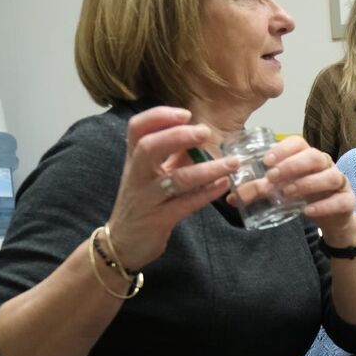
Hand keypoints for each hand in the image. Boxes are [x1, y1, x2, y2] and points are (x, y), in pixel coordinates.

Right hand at [106, 107, 235, 270]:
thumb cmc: (143, 203)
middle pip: (148, 147)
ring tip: (232, 163)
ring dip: (207, 168)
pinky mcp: (159, 220)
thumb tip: (199, 136)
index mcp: (134, 159)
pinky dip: (206, 193)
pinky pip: (185, 204)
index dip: (159, 116)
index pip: (137, 128)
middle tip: (205, 132)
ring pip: (175, 179)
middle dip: (178, 136)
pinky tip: (224, 185)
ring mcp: (147, 198)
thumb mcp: (152, 175)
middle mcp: (136, 175)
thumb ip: (172, 156)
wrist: (123, 242)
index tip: (185, 113)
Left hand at [261, 136, 355, 243]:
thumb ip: (259, 191)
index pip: (298, 143)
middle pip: (314, 156)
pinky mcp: (347, 201)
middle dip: (292, 165)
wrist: (333, 219)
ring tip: (287, 194)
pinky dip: (324, 205)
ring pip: (330, 176)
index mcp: (307, 158)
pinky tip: (308, 211)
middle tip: (272, 177)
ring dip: (307, 183)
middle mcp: (325, 165)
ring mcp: (339, 182)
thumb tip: (231, 197)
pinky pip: (341, 200)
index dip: (283, 149)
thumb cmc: (306, 197)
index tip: (266, 161)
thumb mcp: (281, 192)